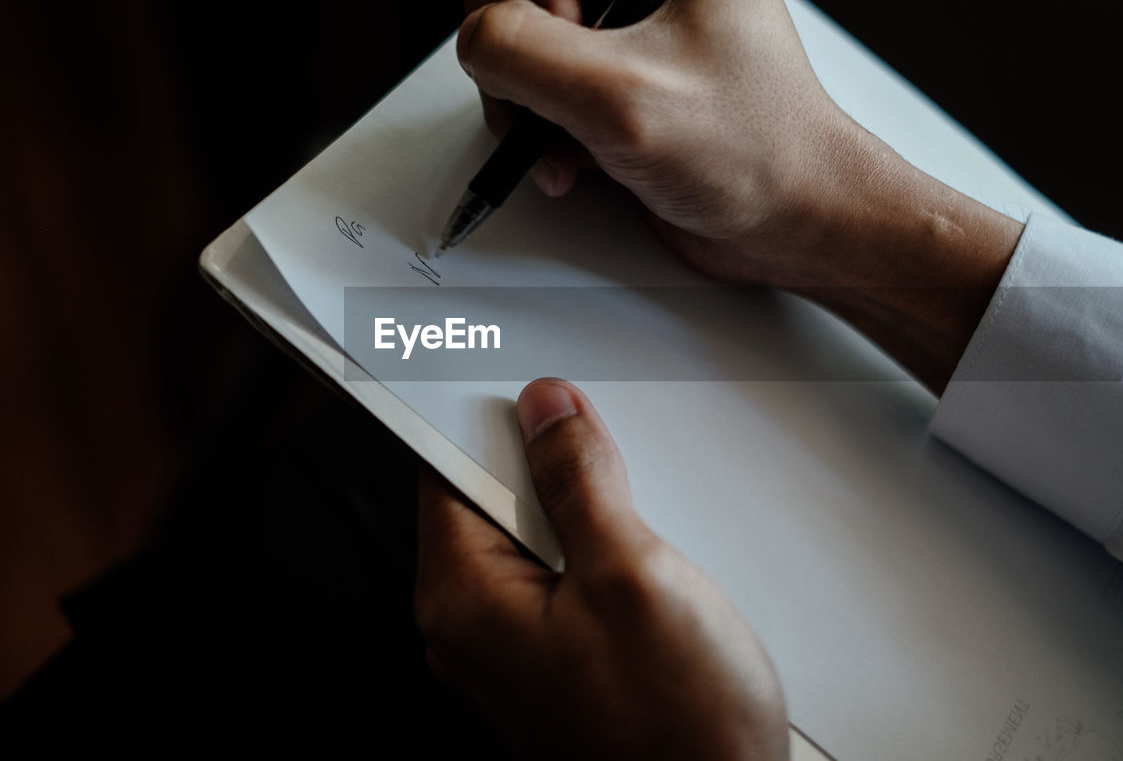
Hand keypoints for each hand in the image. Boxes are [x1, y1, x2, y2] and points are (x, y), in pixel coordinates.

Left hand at [415, 378, 787, 759]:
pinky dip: (590, 562)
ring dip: (579, 518)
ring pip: (530, 542)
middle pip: (489, 504)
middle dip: (548, 472)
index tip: (531, 395)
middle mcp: (471, 632)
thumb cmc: (678, 731)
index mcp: (464, 601)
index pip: (445, 473)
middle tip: (607, 468)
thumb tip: (549, 414)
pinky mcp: (552, 667)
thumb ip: (580, 481)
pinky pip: (555, 586)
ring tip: (635, 539)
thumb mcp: (632, 575)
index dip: (490, 422)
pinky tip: (639, 578)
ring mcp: (510, 654)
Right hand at [459, 0, 1022, 392]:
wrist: (784, 219)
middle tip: (575, 96)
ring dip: (526, 100)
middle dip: (526, 52)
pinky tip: (574, 153)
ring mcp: (618, 14)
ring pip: (508, 28)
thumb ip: (522, 52)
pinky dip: (536, 123)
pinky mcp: (602, 64)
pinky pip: (526, 74)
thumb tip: (476, 40)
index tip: (578, 42)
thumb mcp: (622, 97)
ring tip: (575, 140)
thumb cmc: (753, 151)